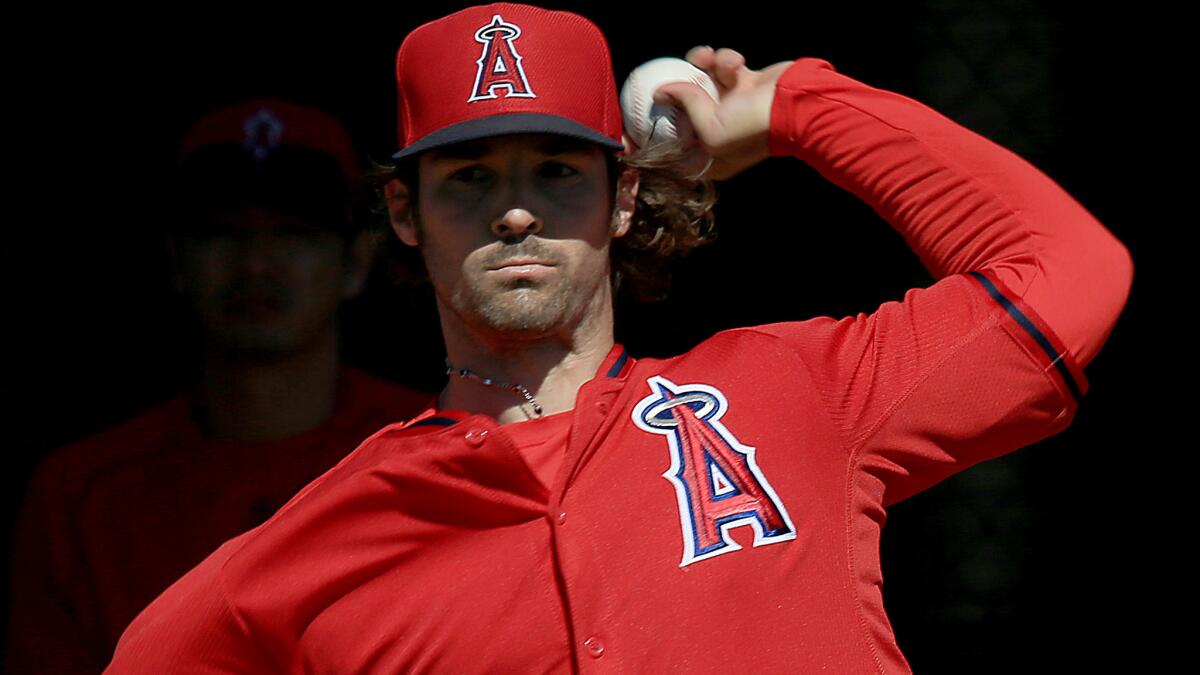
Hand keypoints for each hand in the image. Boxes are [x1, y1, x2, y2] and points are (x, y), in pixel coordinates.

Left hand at [653, 46, 793, 180]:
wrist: (796, 105)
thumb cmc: (753, 127)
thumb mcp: (711, 128)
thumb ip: (685, 106)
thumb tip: (660, 91)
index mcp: (709, 154)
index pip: (674, 143)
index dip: (658, 127)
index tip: (644, 111)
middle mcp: (719, 130)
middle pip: (684, 107)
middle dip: (679, 87)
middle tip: (671, 73)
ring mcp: (732, 105)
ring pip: (703, 78)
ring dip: (704, 64)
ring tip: (708, 57)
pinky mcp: (744, 83)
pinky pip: (724, 67)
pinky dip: (726, 60)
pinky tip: (736, 63)